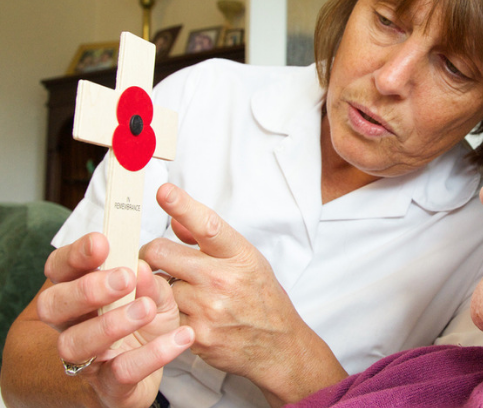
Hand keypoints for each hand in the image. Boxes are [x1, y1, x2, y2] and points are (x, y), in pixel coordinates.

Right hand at [37, 233, 193, 407]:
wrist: (148, 372)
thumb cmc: (145, 324)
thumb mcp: (154, 295)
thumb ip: (150, 281)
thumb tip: (142, 266)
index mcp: (78, 293)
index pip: (59, 269)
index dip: (75, 255)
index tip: (102, 243)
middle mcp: (72, 325)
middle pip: (53, 305)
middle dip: (87, 289)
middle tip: (124, 277)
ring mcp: (87, 358)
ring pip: (77, 342)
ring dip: (111, 323)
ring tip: (147, 309)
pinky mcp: (110, 386)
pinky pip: (123, 372)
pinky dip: (153, 354)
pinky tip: (180, 337)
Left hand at [142, 183, 346, 403]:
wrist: (277, 346)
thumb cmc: (260, 298)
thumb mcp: (247, 261)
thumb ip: (210, 240)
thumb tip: (178, 221)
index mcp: (239, 255)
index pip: (207, 225)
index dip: (182, 205)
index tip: (164, 190)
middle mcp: (222, 279)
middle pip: (161, 253)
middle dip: (150, 253)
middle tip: (153, 259)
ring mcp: (207, 309)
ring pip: (155, 285)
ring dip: (156, 286)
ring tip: (174, 291)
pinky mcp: (193, 335)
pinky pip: (160, 315)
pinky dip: (162, 313)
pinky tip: (178, 314)